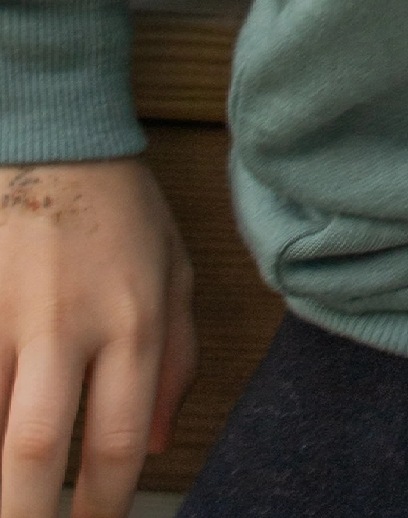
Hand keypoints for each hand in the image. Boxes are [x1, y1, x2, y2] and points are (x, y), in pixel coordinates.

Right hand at [0, 157, 195, 517]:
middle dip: (26, 514)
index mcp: (131, 318)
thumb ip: (175, 359)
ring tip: (16, 490)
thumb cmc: (120, 213)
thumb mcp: (175, 271)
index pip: (115, 439)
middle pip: (32, 447)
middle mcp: (65, 324)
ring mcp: (1, 316)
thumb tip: (161, 444)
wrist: (53, 142)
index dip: (101, 506)